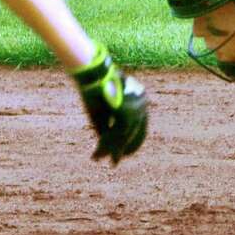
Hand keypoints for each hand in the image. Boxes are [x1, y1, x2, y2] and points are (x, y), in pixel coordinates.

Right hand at [71, 43, 147, 163]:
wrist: (91, 72)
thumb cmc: (96, 87)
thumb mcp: (105, 109)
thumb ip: (109, 126)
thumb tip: (107, 146)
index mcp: (141, 99)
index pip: (140, 126)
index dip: (132, 142)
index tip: (125, 153)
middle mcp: (142, 105)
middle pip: (132, 134)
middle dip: (121, 149)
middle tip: (114, 162)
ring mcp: (136, 110)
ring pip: (122, 138)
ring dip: (109, 150)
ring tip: (97, 158)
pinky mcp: (125, 116)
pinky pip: (114, 136)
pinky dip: (104, 146)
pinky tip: (95, 155)